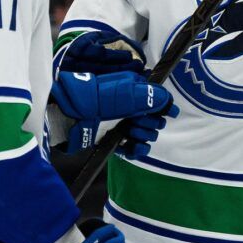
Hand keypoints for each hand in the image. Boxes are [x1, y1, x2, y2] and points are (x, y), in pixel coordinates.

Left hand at [50, 66, 177, 155]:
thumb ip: (152, 97)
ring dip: (143, 137)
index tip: (168, 113)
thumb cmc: (98, 98)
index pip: (160, 101)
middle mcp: (132, 109)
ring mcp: (124, 125)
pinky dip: (136, 150)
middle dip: (150, 124)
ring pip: (147, 136)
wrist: (71, 114)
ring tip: (129, 134)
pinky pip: (136, 149)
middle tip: (137, 123)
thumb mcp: (128, 92)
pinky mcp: (117, 140)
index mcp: (136, 92)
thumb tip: (170, 104)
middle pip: (156, 121)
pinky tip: (130, 148)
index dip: (165, 109)